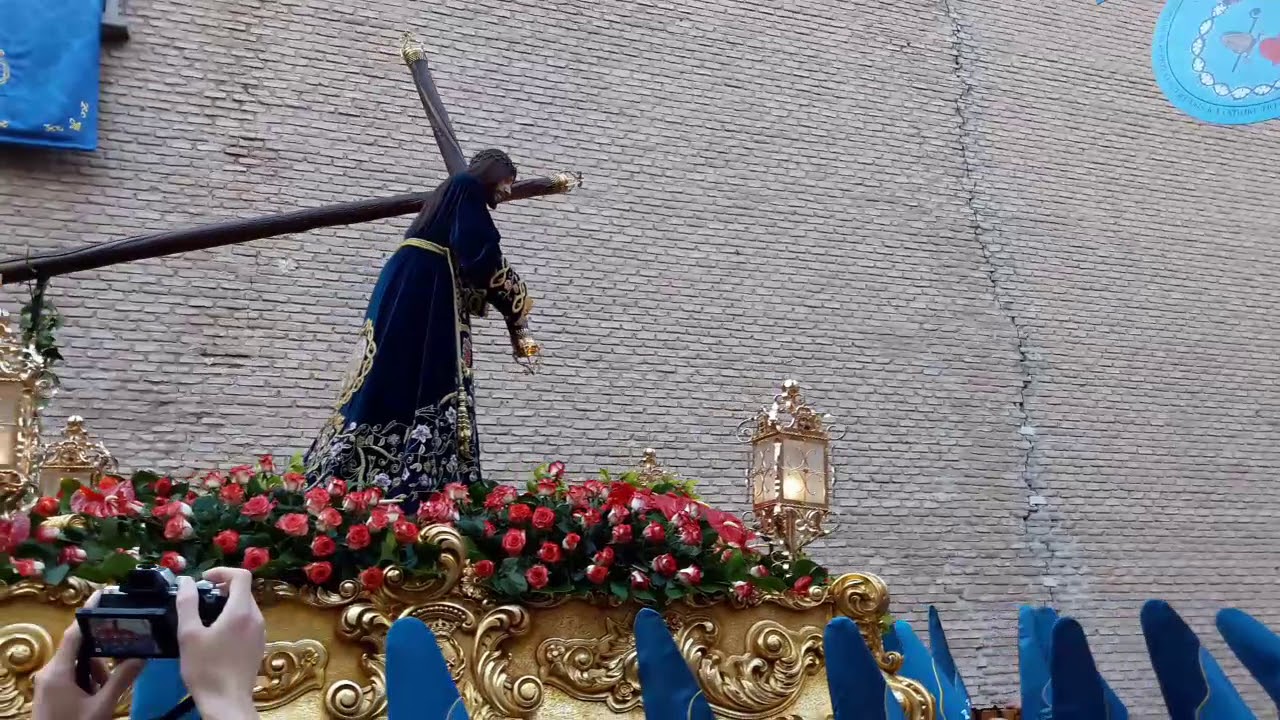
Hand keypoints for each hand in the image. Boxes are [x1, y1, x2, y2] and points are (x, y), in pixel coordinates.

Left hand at [32, 590, 142, 719]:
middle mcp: (49, 672)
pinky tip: (99, 696)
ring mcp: (48, 683)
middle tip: (125, 652)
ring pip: (77, 664)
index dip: (89, 612)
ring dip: (96, 670)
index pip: (74, 632)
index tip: (105, 595)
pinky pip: (71, 676)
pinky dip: (88, 680)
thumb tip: (142, 657)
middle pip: (79, 648)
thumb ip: (121, 679)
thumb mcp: (101, 706)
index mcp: (58, 671)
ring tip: (108, 690)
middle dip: (102, 652)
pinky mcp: (50, 693)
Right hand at [176, 567, 264, 719]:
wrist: (226, 702)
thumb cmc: (206, 668)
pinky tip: (217, 634)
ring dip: (228, 603)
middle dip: (223, 587)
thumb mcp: (189, 634)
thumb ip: (187, 603)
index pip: (242, 575)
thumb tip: (187, 580)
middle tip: (200, 598)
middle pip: (244, 590)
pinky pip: (248, 621)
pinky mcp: (259, 644)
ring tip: (205, 616)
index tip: (204, 580)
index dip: (222, 571)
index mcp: (242, 611)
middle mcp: (257, 618)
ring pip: (246, 606)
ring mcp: (261, 632)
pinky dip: (234, 618)